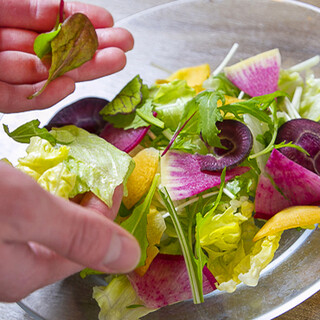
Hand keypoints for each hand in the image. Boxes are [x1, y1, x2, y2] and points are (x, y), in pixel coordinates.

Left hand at [0, 0, 133, 112]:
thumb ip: (25, 8)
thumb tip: (61, 10)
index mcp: (2, 21)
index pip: (47, 20)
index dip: (78, 20)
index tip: (107, 21)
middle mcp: (2, 47)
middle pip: (54, 52)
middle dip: (91, 49)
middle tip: (123, 47)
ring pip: (44, 76)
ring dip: (81, 71)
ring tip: (114, 61)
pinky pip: (19, 100)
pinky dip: (45, 95)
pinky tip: (70, 85)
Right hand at [0, 163, 139, 301]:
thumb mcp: (23, 212)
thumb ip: (76, 233)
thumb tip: (128, 255)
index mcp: (29, 272)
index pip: (92, 244)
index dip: (108, 210)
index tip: (116, 181)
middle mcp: (16, 265)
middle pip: (72, 234)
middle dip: (89, 202)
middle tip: (100, 175)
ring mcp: (3, 248)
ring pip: (50, 223)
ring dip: (67, 197)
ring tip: (77, 174)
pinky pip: (30, 215)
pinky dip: (43, 195)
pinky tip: (44, 179)